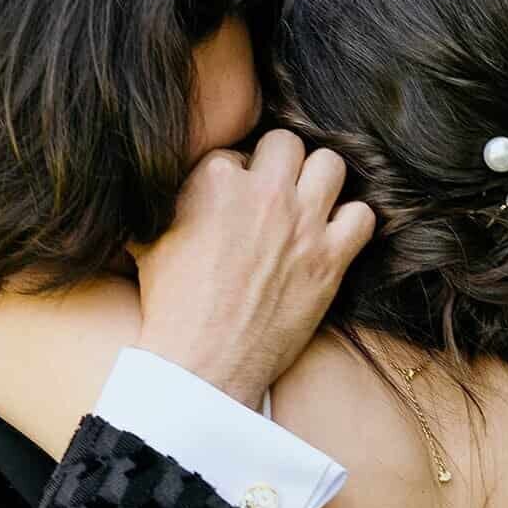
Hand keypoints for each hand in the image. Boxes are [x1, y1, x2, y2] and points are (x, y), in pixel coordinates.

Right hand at [128, 130, 374, 408]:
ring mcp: (302, 225)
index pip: (235, 152)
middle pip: (285, 144)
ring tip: (305, 206)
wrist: (203, 363)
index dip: (233, 178)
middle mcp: (263, 193)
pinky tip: (331, 237)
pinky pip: (363, 216)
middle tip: (271, 195)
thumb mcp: (145, 241)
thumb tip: (145, 190)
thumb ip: (154, 204)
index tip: (231, 204)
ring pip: (331, 164)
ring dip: (318, 182)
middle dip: (277, 165)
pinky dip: (351, 223)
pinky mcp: (330, 260)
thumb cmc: (170, 306)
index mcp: (213, 180)